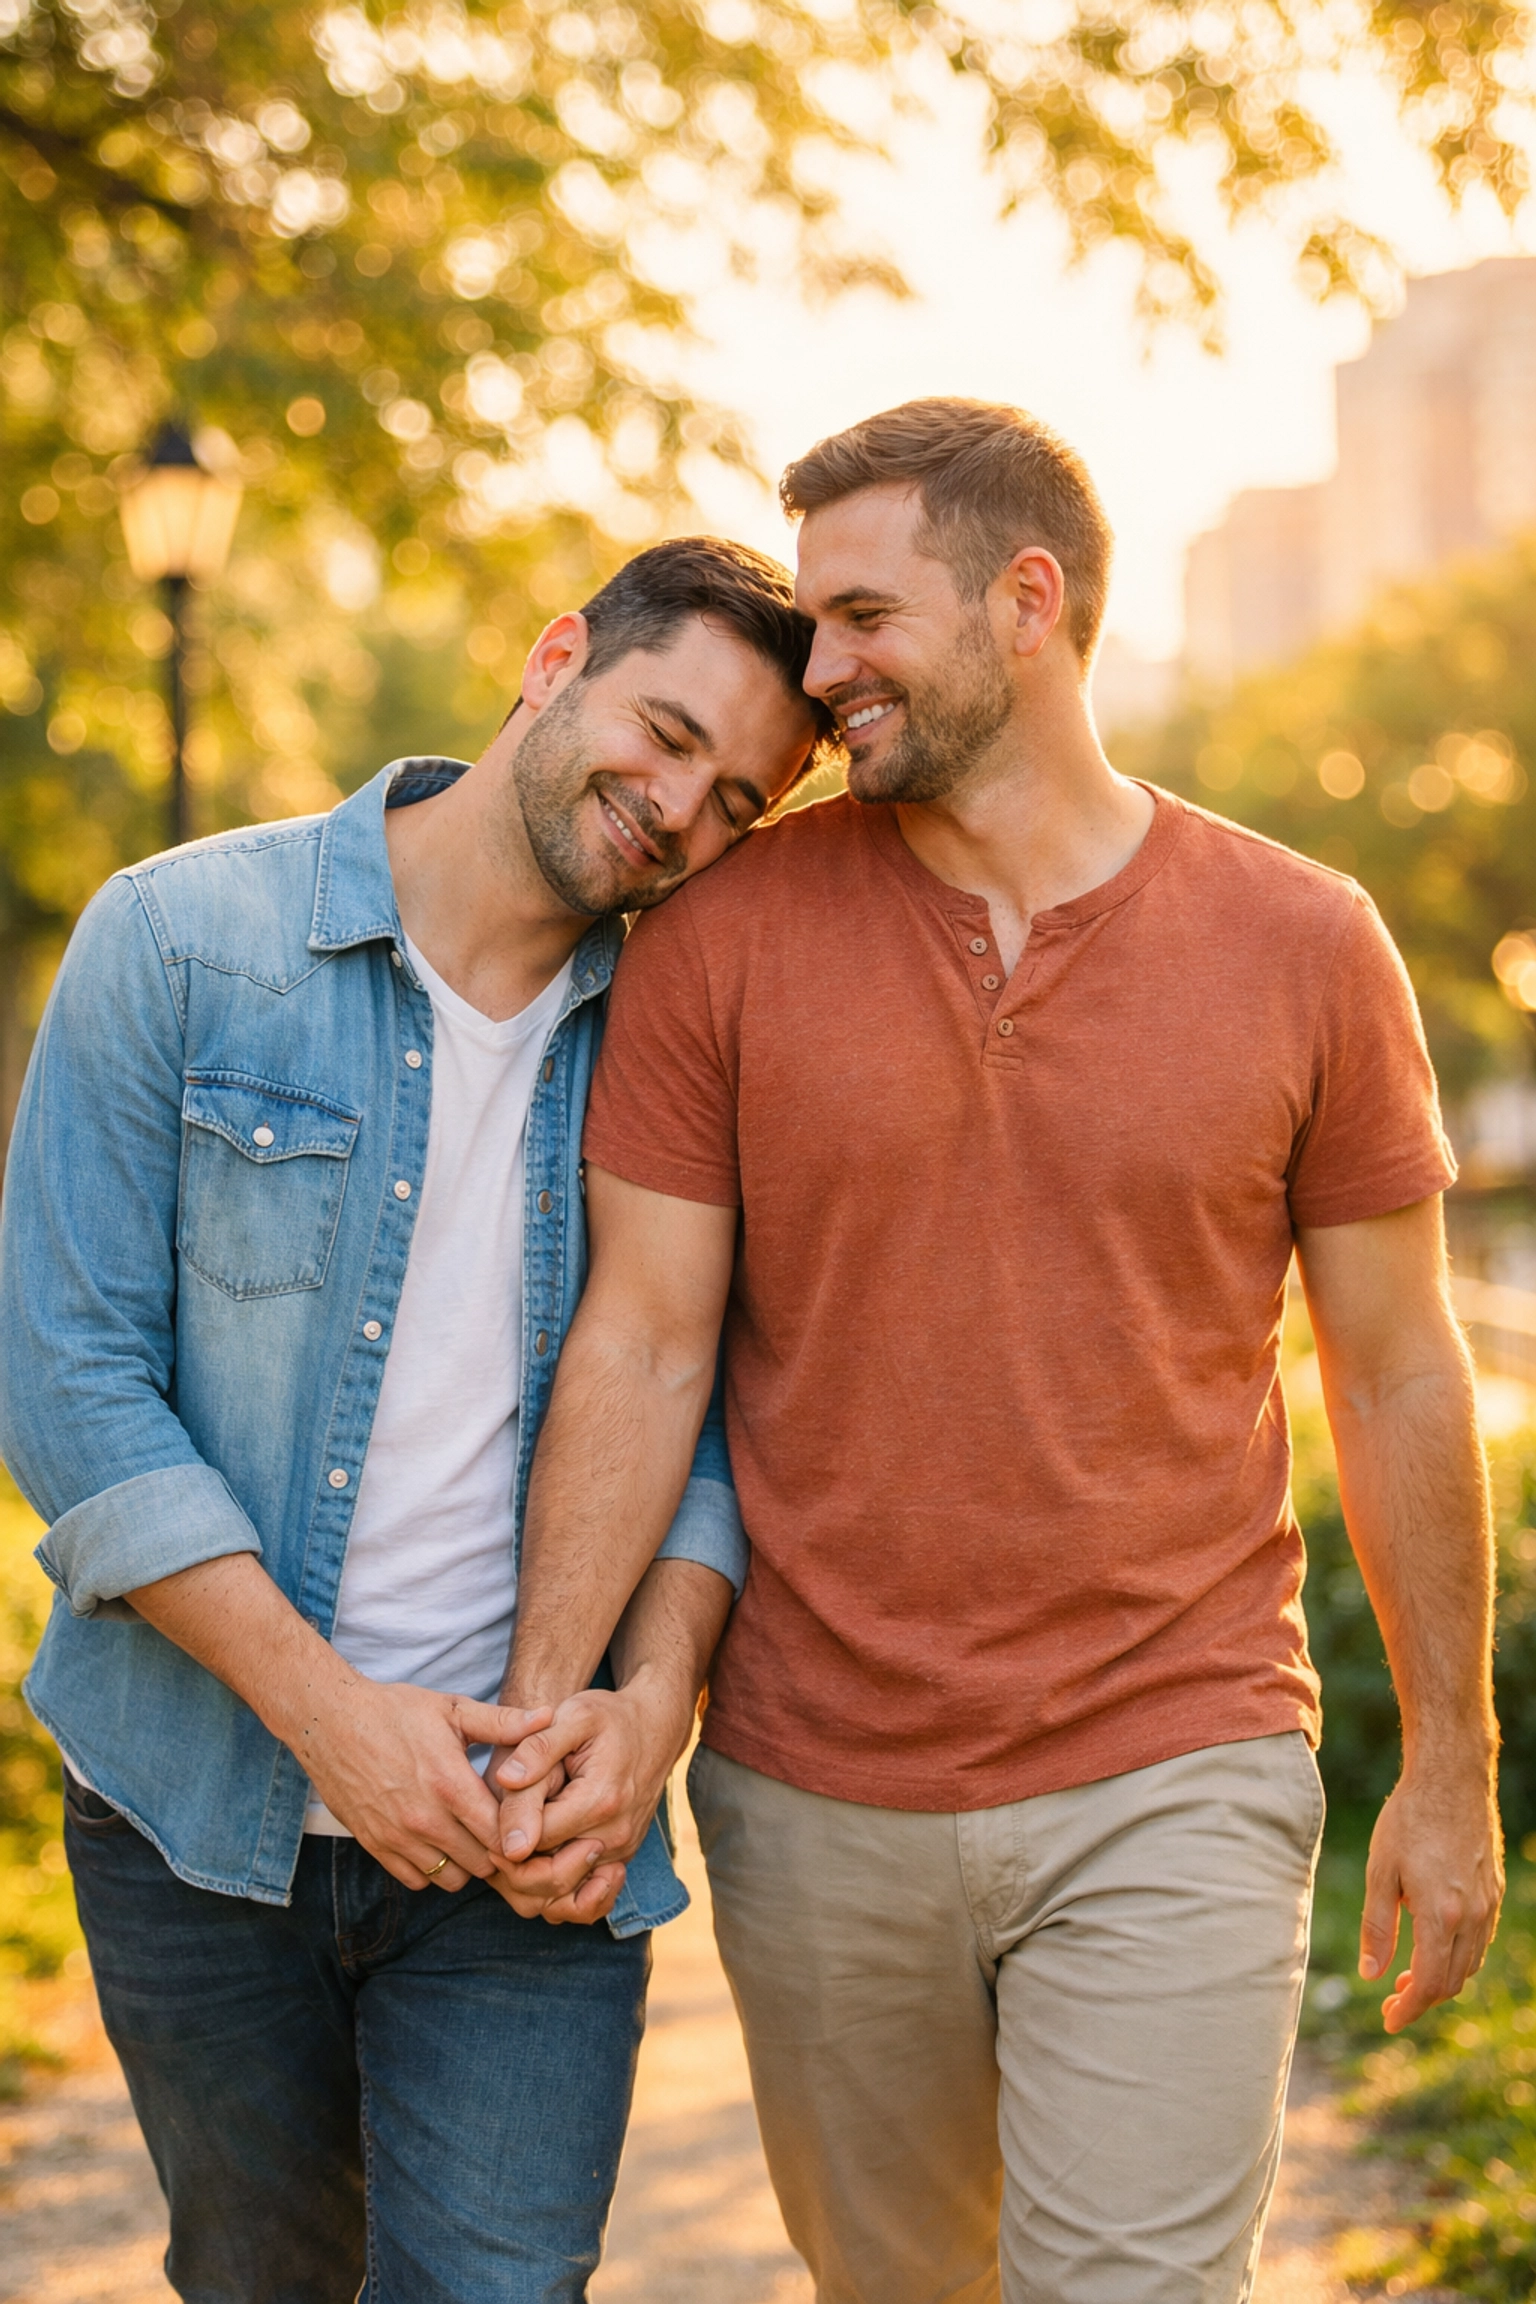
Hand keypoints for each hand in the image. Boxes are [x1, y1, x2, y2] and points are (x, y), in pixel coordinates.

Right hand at [304, 1682, 552, 1893]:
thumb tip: (549, 1718)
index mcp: (450, 1785)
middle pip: (482, 1864)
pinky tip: (439, 1842)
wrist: (330, 1719)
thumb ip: (503, 1722)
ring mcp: (397, 1837)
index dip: (520, 1834)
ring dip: (467, 1864)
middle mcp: (425, 1819)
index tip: (525, 1822)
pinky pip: (417, 1880)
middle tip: (504, 1833)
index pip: (502, 1836)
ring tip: (471, 1837)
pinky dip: (433, 1869)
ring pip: (451, 1879)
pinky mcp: (375, 1846)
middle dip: (498, 1852)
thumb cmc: (395, 1710)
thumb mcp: (453, 1709)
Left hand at [492, 1672, 684, 1923]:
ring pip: (563, 1896)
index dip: (503, 1835)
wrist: (654, 1729)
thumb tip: (505, 1779)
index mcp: (601, 1799)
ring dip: (528, 1885)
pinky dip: (552, 1892)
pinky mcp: (620, 1860)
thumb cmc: (608, 1719)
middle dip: (511, 1868)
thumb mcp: (573, 1716)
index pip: (537, 1839)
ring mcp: (620, 1852)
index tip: (484, 1819)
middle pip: (549, 1877)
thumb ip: (538, 1749)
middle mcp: (616, 1834)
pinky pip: (581, 1898)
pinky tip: (533, 1863)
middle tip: (489, 1842)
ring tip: (508, 1852)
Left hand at [1360, 1758, 1503, 2031]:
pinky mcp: (1494, 1893)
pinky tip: (1433, 1947)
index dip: (1409, 2009)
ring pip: (1469, 1965)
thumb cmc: (1408, 1820)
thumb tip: (1370, 1973)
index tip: (1389, 2020)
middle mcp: (1473, 1917)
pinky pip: (1479, 1942)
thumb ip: (1377, 1927)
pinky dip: (1457, 1957)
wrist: (1451, 1779)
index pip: (1430, 1983)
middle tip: (1391, 2000)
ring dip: (1440, 1979)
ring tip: (1407, 1977)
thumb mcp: (1380, 1871)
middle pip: (1452, 1981)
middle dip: (1421, 1999)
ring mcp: (1489, 1906)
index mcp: (1441, 1914)